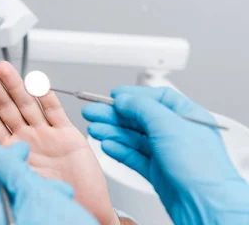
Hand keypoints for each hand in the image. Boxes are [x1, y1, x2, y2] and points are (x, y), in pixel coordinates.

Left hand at [0, 61, 119, 224]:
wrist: (81, 213)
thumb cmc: (47, 205)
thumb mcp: (17, 187)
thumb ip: (0, 168)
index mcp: (10, 152)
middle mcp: (26, 140)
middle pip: (6, 108)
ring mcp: (46, 136)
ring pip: (28, 105)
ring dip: (15, 86)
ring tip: (2, 68)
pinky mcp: (68, 136)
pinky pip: (55, 112)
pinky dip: (47, 97)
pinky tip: (37, 81)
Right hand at [82, 86, 248, 224]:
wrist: (206, 204)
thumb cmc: (201, 167)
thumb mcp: (167, 124)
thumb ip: (141, 107)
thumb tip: (124, 99)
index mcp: (187, 116)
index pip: (156, 98)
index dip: (133, 96)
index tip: (114, 95)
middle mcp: (177, 133)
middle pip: (140, 118)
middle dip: (114, 115)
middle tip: (93, 111)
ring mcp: (167, 153)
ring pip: (134, 138)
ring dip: (113, 131)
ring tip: (95, 128)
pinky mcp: (158, 172)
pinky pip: (134, 157)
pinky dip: (119, 150)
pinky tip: (108, 145)